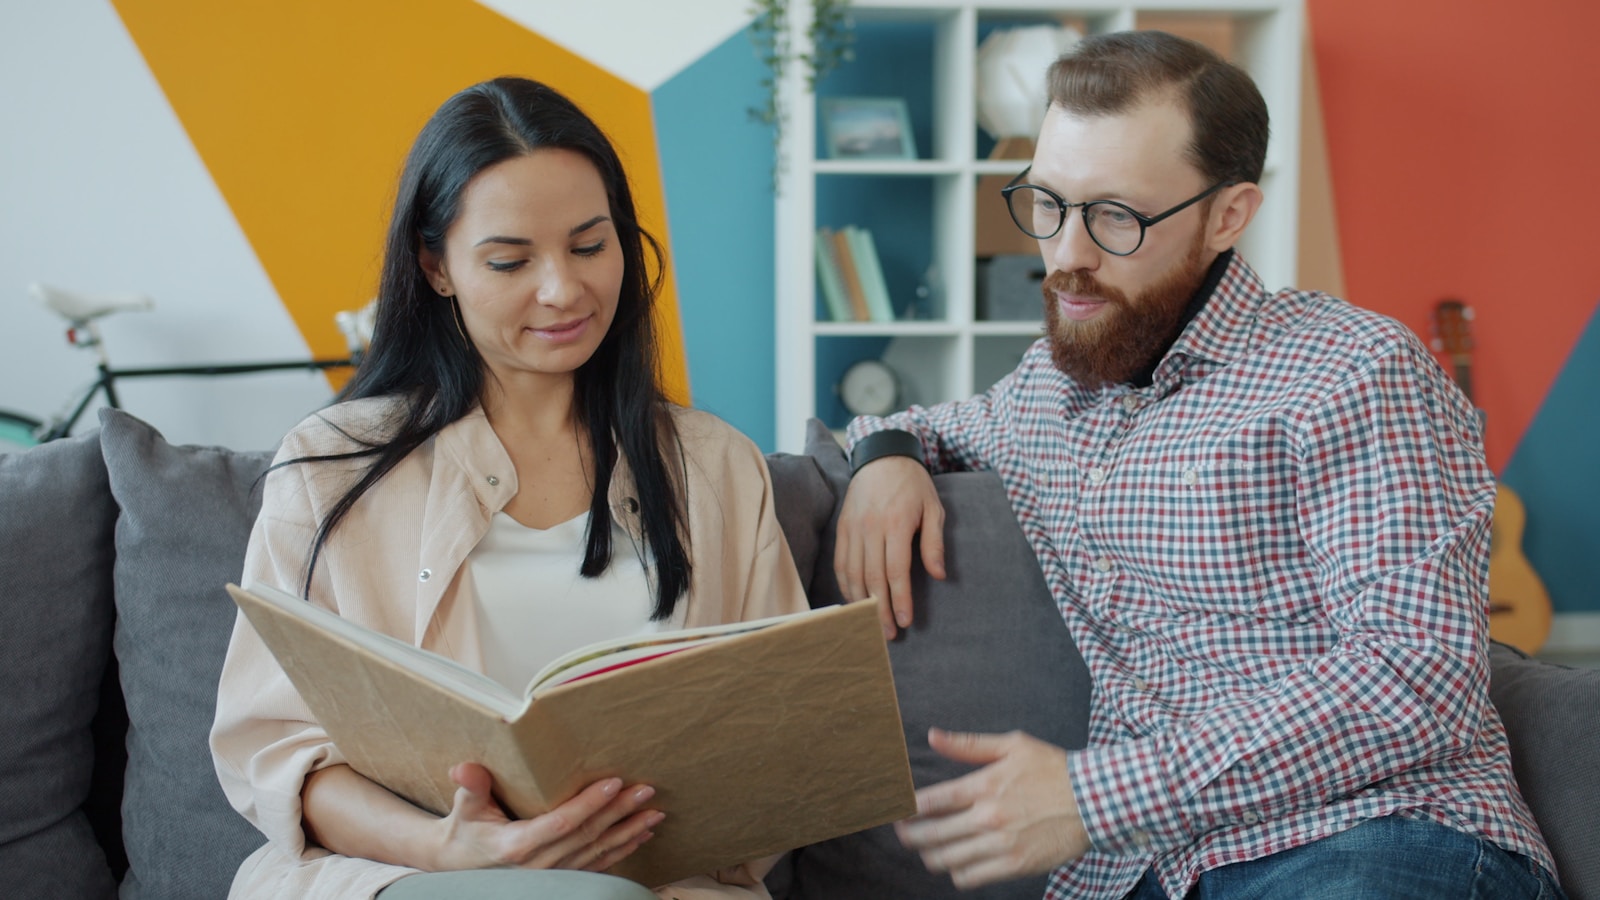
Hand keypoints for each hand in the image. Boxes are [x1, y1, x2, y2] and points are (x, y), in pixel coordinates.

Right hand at [431, 762, 661, 872]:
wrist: (462, 864)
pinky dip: (623, 850)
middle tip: (646, 790)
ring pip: (598, 852)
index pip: (561, 823)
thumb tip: (462, 769)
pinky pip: (598, 865)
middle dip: (620, 812)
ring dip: (629, 831)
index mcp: (516, 845)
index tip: (613, 783)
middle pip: (588, 835)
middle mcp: (540, 865)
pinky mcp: (564, 877)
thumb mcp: (465, 807)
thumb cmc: (467, 829)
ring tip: (655, 812)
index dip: (589, 804)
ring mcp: (554, 875)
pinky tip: (642, 835)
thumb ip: (471, 786)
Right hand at [833, 455, 945, 637]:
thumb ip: (934, 543)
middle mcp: (871, 527)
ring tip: (871, 624)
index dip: (899, 599)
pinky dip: (845, 585)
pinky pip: (840, 563)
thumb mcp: (934, 508)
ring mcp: (852, 528)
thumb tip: (939, 576)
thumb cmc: (913, 485)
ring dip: (861, 602)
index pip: (896, 570)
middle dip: (879, 609)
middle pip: (872, 578)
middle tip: (888, 634)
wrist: (883, 456)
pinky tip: (855, 601)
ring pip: (852, 573)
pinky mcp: (841, 528)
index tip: (905, 621)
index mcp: (896, 523)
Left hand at [894, 729, 1089, 888]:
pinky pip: (970, 877)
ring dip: (929, 855)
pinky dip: (956, 872)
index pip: (931, 801)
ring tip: (926, 849)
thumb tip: (933, 736)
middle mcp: (988, 817)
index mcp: (984, 785)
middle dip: (908, 835)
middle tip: (901, 832)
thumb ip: (969, 745)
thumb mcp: (1012, 745)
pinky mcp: (1014, 864)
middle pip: (932, 834)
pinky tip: (956, 862)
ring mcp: (1000, 844)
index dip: (907, 808)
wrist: (1094, 800)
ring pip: (946, 859)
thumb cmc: (1053, 769)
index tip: (897, 810)